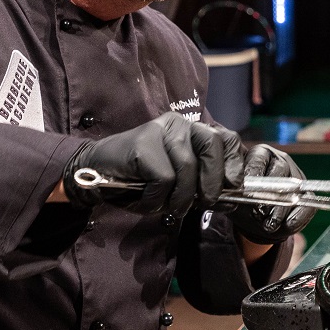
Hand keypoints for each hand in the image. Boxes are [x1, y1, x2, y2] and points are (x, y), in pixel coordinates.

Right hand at [62, 112, 243, 218]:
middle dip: (212, 182)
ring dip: (179, 198)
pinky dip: (156, 198)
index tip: (233, 186)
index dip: (234, 164)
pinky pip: (163, 179)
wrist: (95, 172)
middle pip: (212, 147)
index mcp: (191, 129)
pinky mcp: (144, 144)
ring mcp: (160, 131)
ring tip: (166, 206)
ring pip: (187, 169)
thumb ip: (203, 180)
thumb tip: (233, 194)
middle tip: (204, 203)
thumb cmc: (141, 180)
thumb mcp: (180, 179)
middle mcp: (179, 124)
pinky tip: (144, 199)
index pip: (226, 139)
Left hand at [229, 145, 314, 245]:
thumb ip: (239, 191)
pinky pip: (307, 206)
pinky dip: (295, 219)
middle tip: (259, 213)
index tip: (246, 191)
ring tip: (269, 224)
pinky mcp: (308, 195)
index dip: (253, 175)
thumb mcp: (236, 196)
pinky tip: (284, 225)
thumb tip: (244, 190)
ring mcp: (297, 177)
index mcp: (260, 155)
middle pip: (280, 172)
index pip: (258, 160)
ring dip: (280, 211)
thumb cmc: (243, 202)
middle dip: (269, 195)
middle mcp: (281, 161)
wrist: (256, 220)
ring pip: (294, 189)